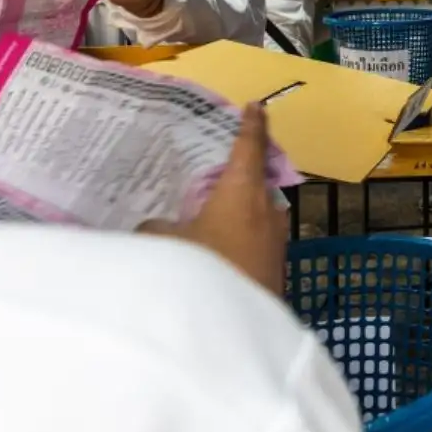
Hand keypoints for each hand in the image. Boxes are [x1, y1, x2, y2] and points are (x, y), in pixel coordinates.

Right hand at [140, 103, 286, 295]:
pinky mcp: (276, 265)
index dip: (251, 125)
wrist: (238, 326)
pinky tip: (222, 245)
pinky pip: (259, 236)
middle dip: (242, 171)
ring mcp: (277, 238)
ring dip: (242, 205)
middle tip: (222, 164)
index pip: (250, 146)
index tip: (256, 106)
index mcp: (243, 190)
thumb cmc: (204, 270)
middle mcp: (268, 209)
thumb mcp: (166, 244)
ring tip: (216, 208)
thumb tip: (155, 227)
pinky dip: (243, 232)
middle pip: (257, 178)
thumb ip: (156, 228)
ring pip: (260, 210)